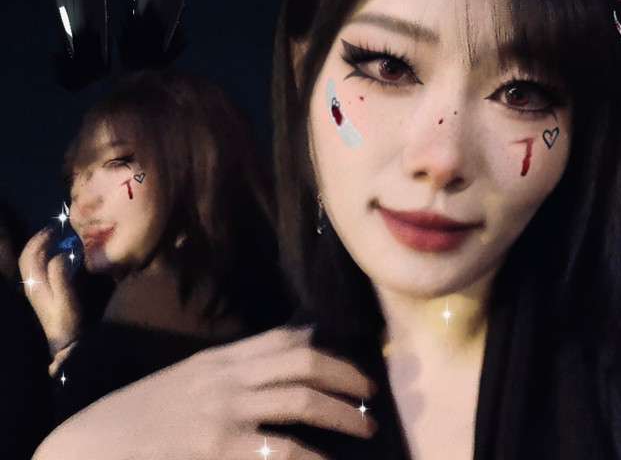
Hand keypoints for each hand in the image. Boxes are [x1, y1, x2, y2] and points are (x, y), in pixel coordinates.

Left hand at [18, 228, 81, 355]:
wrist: (66, 341)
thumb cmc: (68, 319)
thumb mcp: (66, 296)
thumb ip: (60, 274)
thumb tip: (60, 254)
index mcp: (35, 284)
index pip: (29, 256)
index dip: (38, 240)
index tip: (53, 228)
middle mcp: (32, 285)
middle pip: (27, 258)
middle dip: (37, 241)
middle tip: (54, 229)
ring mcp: (36, 290)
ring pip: (31, 264)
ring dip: (39, 248)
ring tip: (54, 238)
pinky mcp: (42, 294)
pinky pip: (38, 270)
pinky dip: (44, 257)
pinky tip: (56, 255)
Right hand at [34, 325, 376, 459]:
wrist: (84, 450)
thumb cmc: (133, 421)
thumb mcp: (184, 383)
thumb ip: (228, 372)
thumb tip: (276, 367)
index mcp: (218, 360)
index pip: (284, 338)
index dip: (326, 347)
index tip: (353, 362)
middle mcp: (226, 378)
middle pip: (302, 363)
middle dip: (345, 376)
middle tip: (370, 395)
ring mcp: (224, 413)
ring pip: (300, 401)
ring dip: (341, 413)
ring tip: (364, 427)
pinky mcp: (218, 450)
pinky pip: (280, 451)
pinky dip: (310, 458)